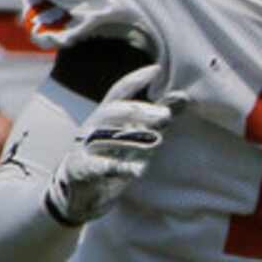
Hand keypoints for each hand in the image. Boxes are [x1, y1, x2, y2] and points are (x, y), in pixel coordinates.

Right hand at [47, 64, 173, 224]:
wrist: (77, 191)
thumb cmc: (110, 156)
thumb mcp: (133, 135)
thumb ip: (156, 117)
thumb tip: (183, 96)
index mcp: (104, 115)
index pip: (118, 92)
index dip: (135, 79)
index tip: (156, 69)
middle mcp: (92, 127)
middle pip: (113, 112)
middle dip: (138, 111)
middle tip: (166, 114)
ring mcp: (84, 147)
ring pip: (106, 138)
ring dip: (132, 138)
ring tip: (159, 140)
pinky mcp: (82, 169)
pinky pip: (99, 167)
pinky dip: (118, 168)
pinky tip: (138, 170)